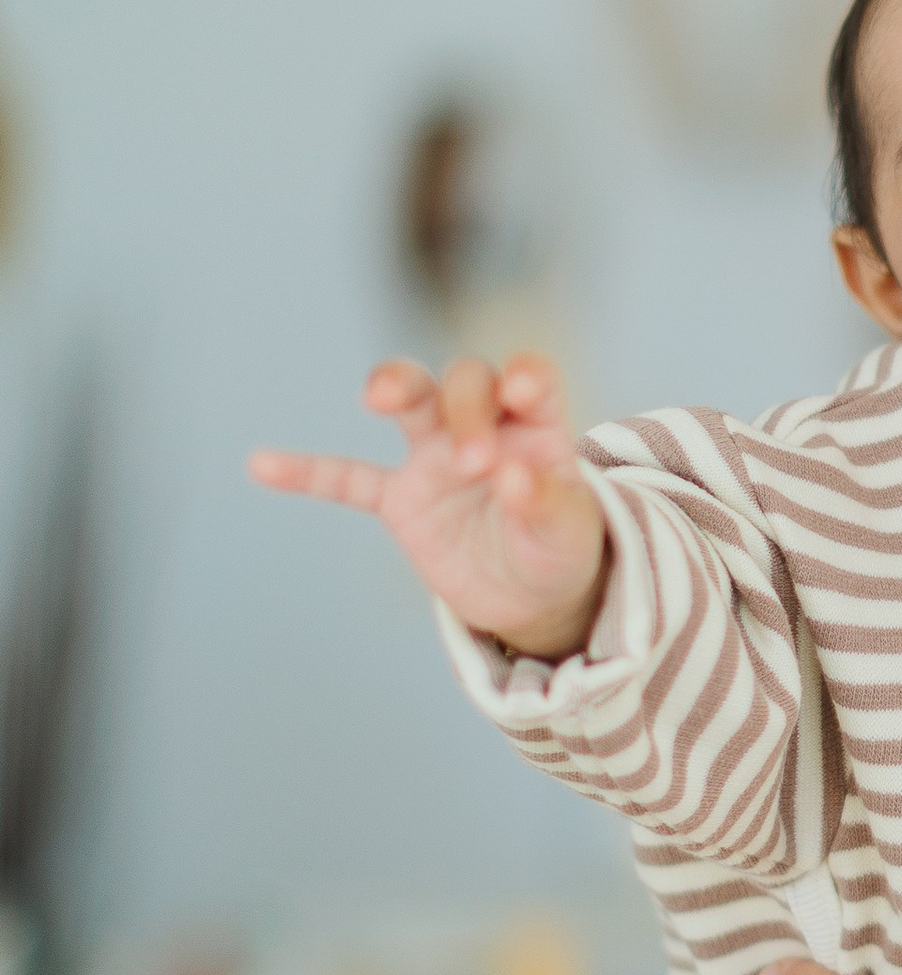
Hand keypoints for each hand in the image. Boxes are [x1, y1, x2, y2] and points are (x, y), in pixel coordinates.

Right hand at [249, 352, 607, 658]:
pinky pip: (348, 479)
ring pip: (413, 399)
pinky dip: (309, 472)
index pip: (531, 379)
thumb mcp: (567, 534)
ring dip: (395, 385)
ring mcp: (435, 458)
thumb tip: (515, 475)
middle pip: (466, 382)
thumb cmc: (557, 551)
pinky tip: (261, 464)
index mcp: (538, 428)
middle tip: (473, 465)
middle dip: (465, 411)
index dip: (524, 375)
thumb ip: (546, 503)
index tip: (519, 389)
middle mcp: (485, 427)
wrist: (528, 599)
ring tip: (380, 397)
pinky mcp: (400, 499)